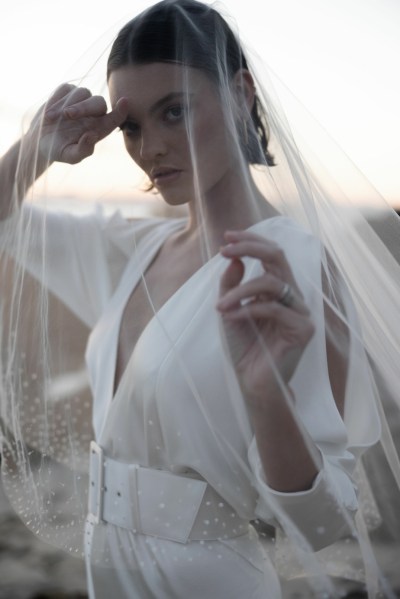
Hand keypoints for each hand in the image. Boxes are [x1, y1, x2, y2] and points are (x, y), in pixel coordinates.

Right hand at [28, 83, 127, 164]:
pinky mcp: (66, 92)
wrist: (39, 140)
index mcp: (99, 129)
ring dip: (67, 104)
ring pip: (82, 92)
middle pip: (98, 102)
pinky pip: (66, 89)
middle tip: (67, 115)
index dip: (121, 110)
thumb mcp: (70, 156)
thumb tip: (93, 136)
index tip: (124, 102)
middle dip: (84, 107)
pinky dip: (56, 99)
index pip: (115, 118)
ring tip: (50, 119)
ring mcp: (80, 101)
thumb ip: (83, 150)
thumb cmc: (59, 150)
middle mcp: (93, 114)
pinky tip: (48, 113)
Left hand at [217, 230, 314, 404]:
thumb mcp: (229, 309)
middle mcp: (292, 296)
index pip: (271, 254)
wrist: (252, 382)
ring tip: (219, 306)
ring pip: (272, 283)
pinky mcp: (303, 329)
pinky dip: (247, 310)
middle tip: (225, 250)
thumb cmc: (243, 347)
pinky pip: (274, 309)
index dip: (251, 240)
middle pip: (278, 256)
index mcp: (278, 289)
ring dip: (240, 290)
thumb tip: (234, 258)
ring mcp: (301, 312)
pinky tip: (229, 317)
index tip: (226, 236)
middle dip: (250, 248)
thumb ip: (231, 285)